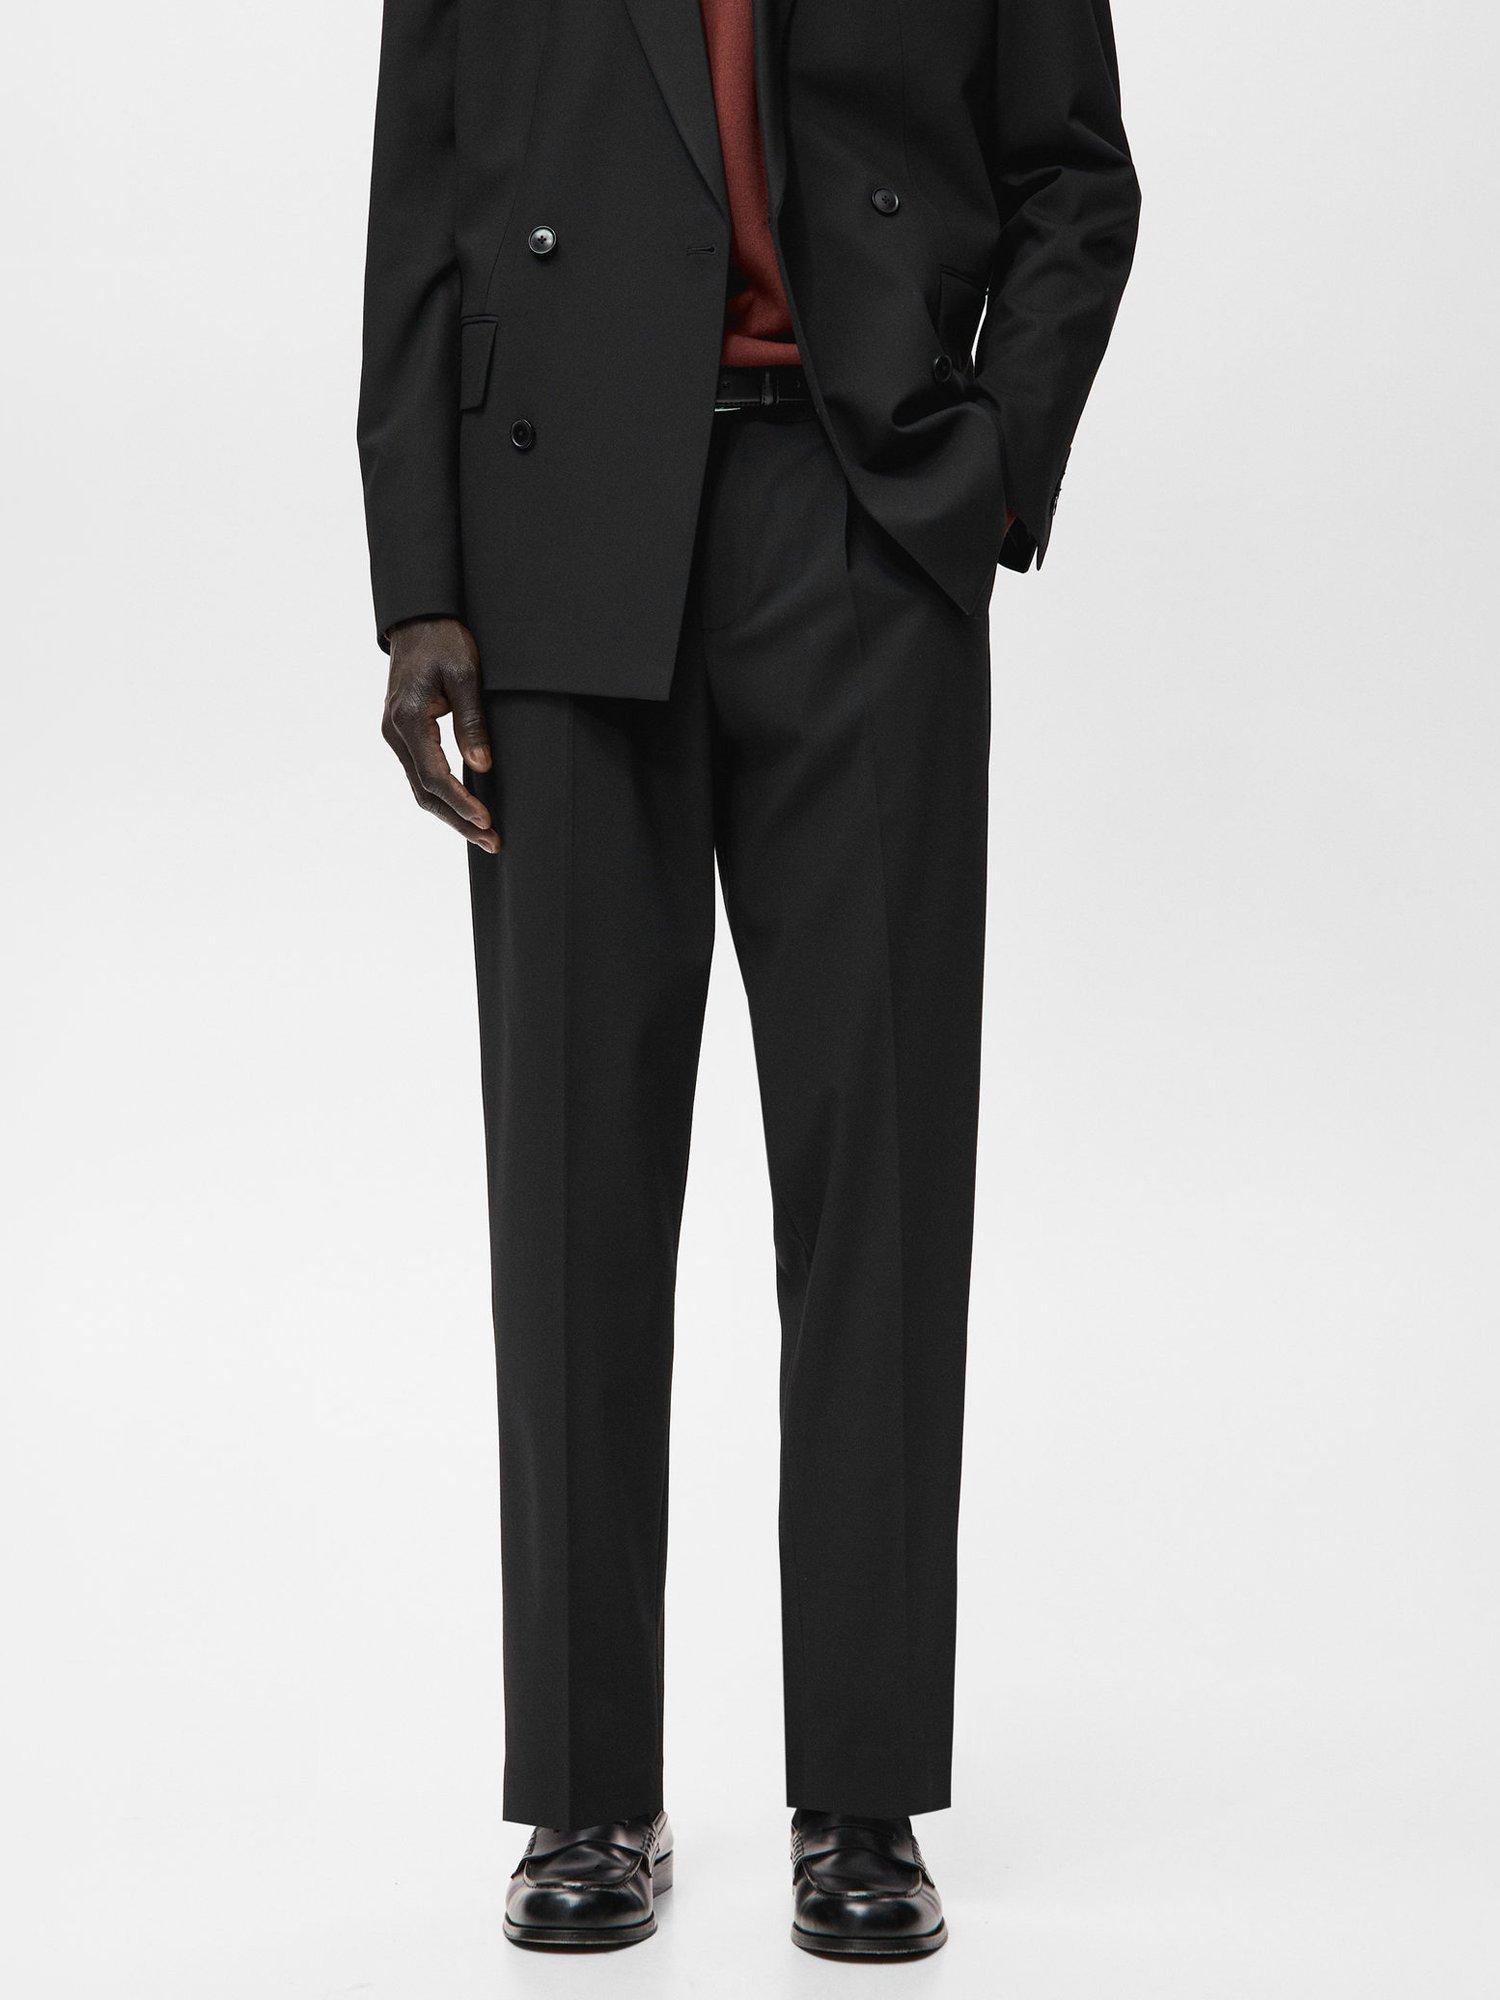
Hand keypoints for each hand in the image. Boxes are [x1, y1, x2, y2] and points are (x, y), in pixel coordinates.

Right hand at [382, 618, 499, 853]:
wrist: (418, 621)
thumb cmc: (444, 641)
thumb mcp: (465, 675)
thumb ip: (472, 721)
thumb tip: (481, 766)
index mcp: (408, 719)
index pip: (434, 776)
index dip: (461, 802)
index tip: (487, 821)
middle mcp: (394, 732)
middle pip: (424, 792)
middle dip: (458, 821)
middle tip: (492, 841)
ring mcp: (395, 735)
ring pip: (420, 788)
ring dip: (451, 813)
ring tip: (484, 833)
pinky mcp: (402, 734)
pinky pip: (421, 774)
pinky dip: (442, 795)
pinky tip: (466, 808)